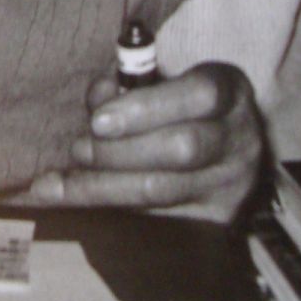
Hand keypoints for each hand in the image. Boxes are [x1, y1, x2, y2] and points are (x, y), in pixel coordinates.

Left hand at [28, 62, 263, 222]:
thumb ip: (127, 83)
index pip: (199, 94)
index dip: (145, 108)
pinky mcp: (215, 220)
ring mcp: (231, 184)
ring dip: (102, 185)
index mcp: (230, 91)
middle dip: (117, 151)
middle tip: (78, 150)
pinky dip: (106, 208)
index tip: (98, 120)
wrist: (221, 147)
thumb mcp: (160, 79)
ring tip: (61, 181)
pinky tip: (68, 201)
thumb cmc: (176, 104)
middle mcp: (240, 139)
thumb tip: (98, 100)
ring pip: (163, 190)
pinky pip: (154, 218)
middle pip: (181, 149)